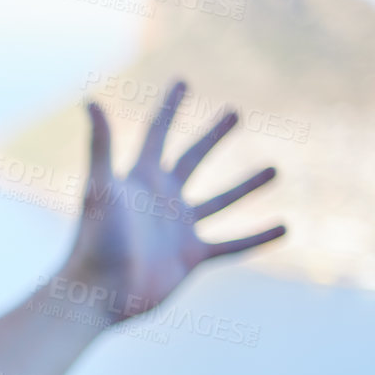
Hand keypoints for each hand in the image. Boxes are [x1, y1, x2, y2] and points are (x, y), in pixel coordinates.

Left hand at [62, 79, 285, 323]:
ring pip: (219, 201)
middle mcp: (160, 200)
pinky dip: (257, 237)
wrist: (98, 293)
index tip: (182, 81)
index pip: (157, 133)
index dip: (170, 107)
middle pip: (191, 159)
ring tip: (274, 169)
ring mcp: (178, 229)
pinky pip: (232, 244)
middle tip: (235, 112)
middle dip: (212, 136)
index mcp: (140, 179)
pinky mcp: (191, 257)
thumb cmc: (95, 241)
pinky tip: (285, 227)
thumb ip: (100, 144)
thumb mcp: (100, 188)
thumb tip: (90, 100)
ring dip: (245, 185)